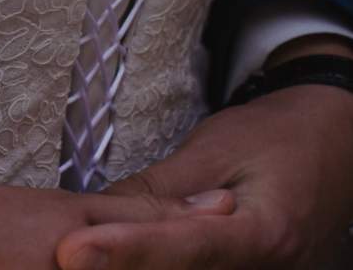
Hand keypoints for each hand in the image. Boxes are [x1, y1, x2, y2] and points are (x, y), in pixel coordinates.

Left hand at [54, 84, 352, 268]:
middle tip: (68, 251)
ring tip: (88, 251)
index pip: (187, 247)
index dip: (127, 251)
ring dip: (137, 265)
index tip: (73, 252)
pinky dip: (158, 265)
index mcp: (267, 232)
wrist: (336, 143)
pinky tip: (120, 255)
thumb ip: (157, 189)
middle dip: (124, 264)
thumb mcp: (215, 149)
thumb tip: (93, 214)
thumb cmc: (276, 137)